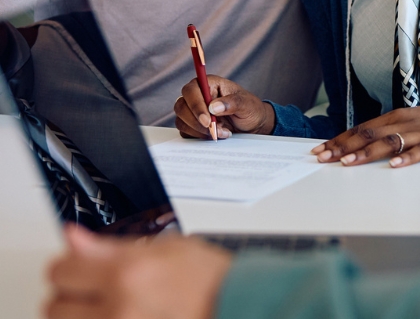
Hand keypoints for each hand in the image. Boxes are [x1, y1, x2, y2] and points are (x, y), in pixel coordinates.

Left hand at [45, 225, 231, 318]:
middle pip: (55, 304)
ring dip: (77, 315)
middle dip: (70, 293)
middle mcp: (117, 308)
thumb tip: (73, 238)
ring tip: (105, 306)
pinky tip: (115, 314)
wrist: (234, 305)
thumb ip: (110, 246)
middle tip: (92, 287)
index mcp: (127, 272)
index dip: (69, 262)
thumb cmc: (207, 278)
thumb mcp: (164, 246)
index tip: (78, 262)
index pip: (61, 269)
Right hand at [174, 75, 275, 139]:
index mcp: (209, 84)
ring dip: (199, 130)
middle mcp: (198, 96)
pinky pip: (185, 132)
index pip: (191, 89)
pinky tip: (216, 135)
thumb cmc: (250, 109)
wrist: (252, 125)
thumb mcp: (246, 104)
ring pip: (181, 120)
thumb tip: (213, 106)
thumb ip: (232, 103)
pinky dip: (199, 136)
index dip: (195, 104)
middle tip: (212, 130)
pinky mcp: (192, 125)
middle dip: (195, 121)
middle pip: (181, 106)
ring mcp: (193, 111)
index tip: (207, 120)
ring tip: (221, 132)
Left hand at [311, 102, 419, 167]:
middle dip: (344, 147)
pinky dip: (406, 158)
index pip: (362, 128)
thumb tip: (360, 143)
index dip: (340, 139)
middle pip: (369, 134)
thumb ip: (388, 130)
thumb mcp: (410, 121)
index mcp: (396, 116)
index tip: (321, 149)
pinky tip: (394, 165)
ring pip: (389, 142)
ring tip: (349, 162)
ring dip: (367, 153)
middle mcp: (404, 122)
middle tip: (324, 158)